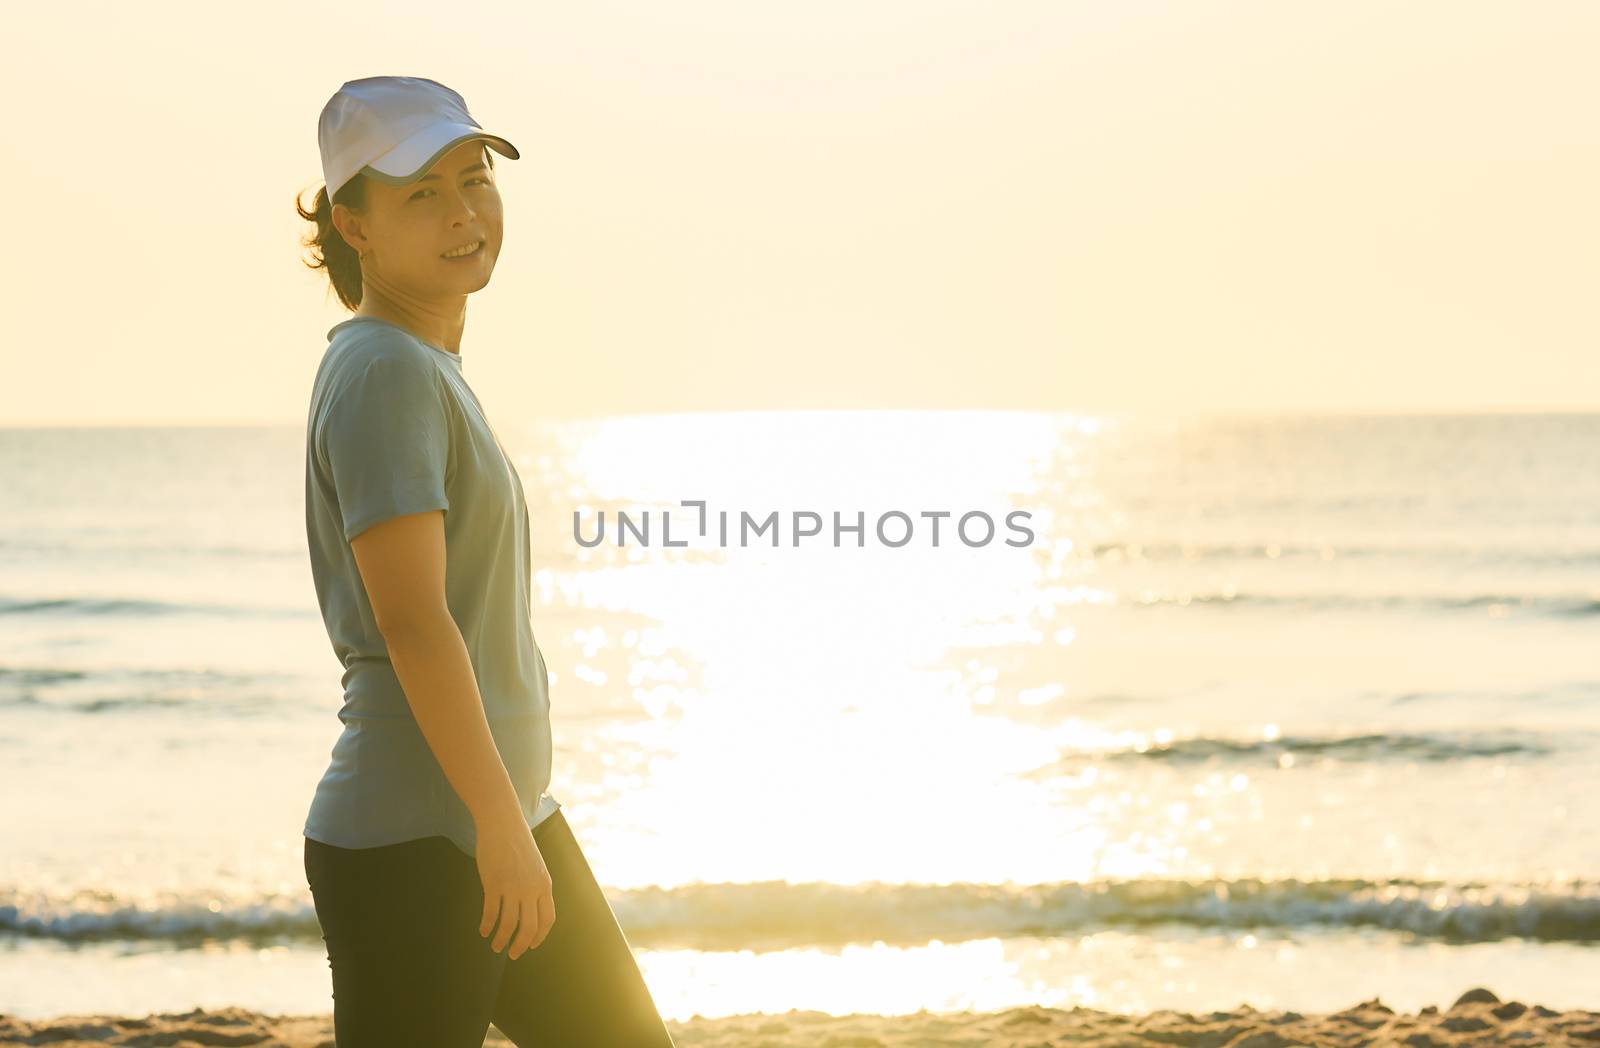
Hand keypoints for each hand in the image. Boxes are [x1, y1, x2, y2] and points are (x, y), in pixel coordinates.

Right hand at [474, 809, 555, 958]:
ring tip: (495, 946)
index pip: (547, 919)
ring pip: (509, 924)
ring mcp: (512, 886)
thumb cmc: (518, 843)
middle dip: (520, 945)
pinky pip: (490, 912)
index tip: (531, 945)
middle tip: (512, 954)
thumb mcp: (535, 866)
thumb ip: (535, 887)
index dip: (539, 936)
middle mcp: (531, 888)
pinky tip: (483, 931)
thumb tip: (529, 909)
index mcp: (544, 884)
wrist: (502, 823)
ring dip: (501, 940)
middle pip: (529, 927)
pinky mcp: (493, 883)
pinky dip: (487, 925)